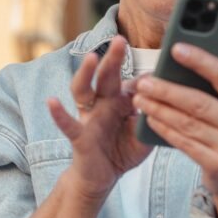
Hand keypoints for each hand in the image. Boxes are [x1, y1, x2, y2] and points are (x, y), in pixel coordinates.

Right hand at [47, 36, 151, 199]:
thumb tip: (166, 98)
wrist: (102, 178)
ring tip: (91, 58)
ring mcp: (89, 117)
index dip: (146, 76)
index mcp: (122, 100)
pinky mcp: (79, 136)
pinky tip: (52, 101)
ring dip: (86, 73)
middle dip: (113, 57)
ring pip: (83, 90)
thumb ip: (153, 118)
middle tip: (120, 39)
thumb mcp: (144, 135)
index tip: (160, 62)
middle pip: (106, 76)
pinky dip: (59, 113)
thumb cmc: (124, 151)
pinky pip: (68, 123)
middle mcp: (104, 103)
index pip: (133, 82)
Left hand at [132, 43, 217, 217]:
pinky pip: (184, 142)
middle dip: (167, 90)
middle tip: (144, 81)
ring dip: (160, 109)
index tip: (176, 49)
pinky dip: (164, 129)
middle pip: (199, 103)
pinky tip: (150, 119)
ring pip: (187, 123)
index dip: (200, 61)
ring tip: (140, 98)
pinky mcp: (217, 165)